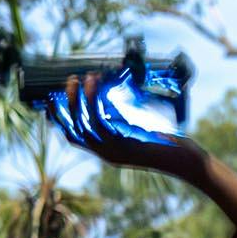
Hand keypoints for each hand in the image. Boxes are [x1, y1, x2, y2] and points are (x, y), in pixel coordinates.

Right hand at [49, 73, 212, 179]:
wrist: (186, 160)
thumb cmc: (168, 141)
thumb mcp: (141, 125)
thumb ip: (126, 113)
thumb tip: (115, 87)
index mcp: (107, 150)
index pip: (73, 136)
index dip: (58, 119)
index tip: (50, 100)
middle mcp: (106, 153)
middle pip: (73, 130)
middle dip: (65, 104)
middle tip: (68, 79)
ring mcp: (114, 152)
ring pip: (84, 125)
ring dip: (79, 99)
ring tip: (81, 77)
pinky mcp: (124, 146)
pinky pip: (102, 121)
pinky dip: (95, 100)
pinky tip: (97, 84)